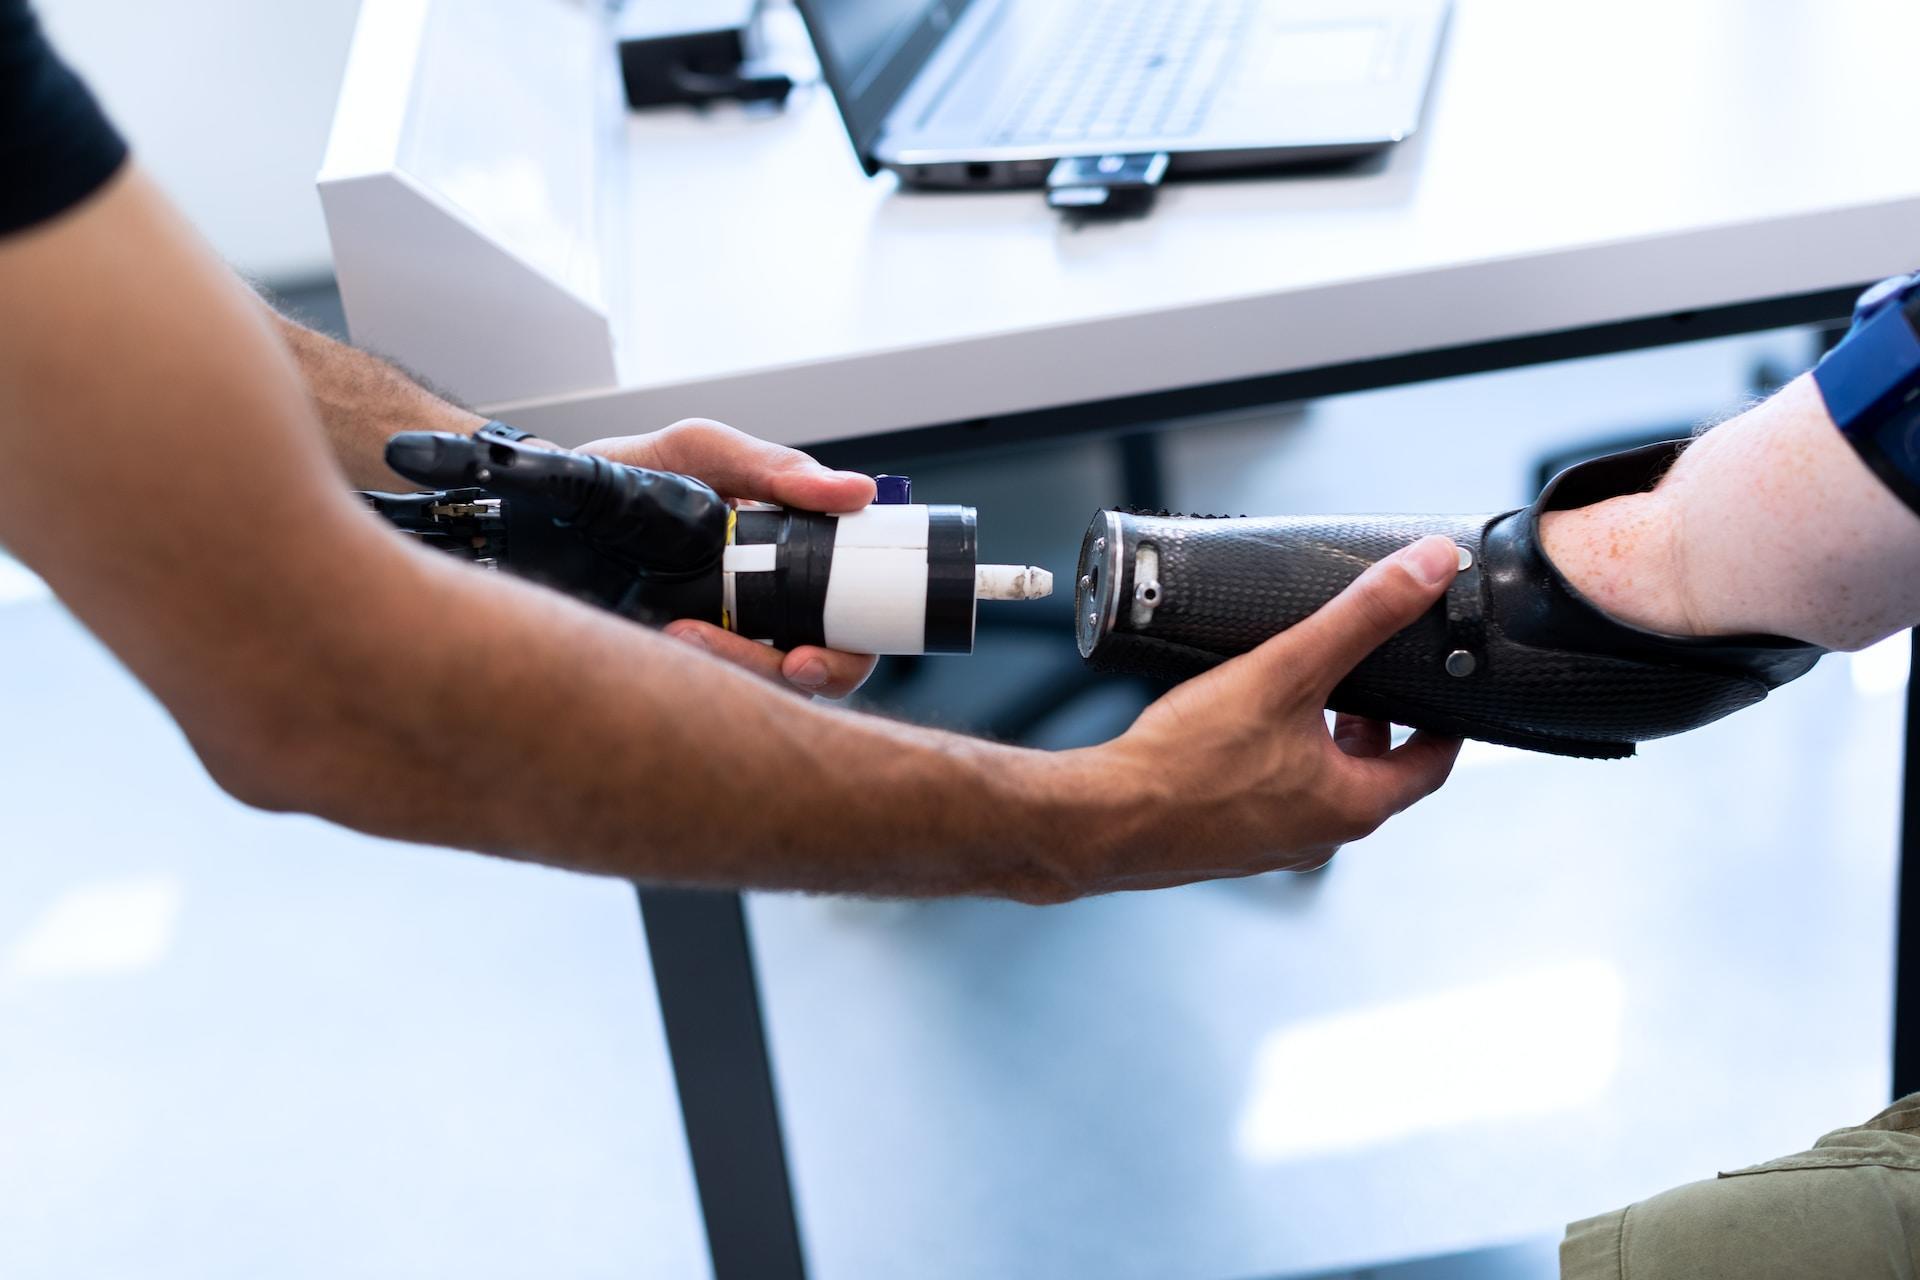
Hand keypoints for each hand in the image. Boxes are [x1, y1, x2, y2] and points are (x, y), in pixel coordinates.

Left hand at [580, 418, 879, 697]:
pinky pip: (710, 691)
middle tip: (787, 665)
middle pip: (823, 668)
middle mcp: (772, 608)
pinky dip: (699, 674)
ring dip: (743, 672)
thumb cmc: (638, 472)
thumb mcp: (702, 450)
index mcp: (795, 558)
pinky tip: (668, 642)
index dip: (852, 649)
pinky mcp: (682, 662)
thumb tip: (856, 491)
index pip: (857, 619)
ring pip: (768, 688)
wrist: (558, 499)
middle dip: (814, 676)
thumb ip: (772, 467)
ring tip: (688, 636)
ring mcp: (729, 638)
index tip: (810, 654)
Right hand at [1065, 535, 1463, 895]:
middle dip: (1369, 722)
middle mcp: (1319, 838)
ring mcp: (1270, 847)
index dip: (1441, 723)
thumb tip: (1427, 570)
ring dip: (1316, 741)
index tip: (1438, 692)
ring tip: (1290, 692)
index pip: (1429, 766)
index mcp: (1352, 806)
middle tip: (1357, 677)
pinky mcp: (1225, 844)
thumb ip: (1360, 617)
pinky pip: (1268, 799)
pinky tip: (1233, 728)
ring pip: (1316, 785)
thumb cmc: (1190, 762)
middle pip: (1370, 773)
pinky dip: (1270, 762)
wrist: (1103, 820)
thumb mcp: (1286, 672)